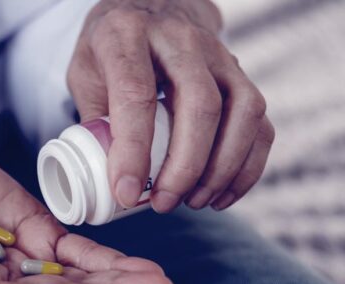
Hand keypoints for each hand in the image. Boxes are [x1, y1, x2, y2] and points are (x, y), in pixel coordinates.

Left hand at [68, 0, 274, 212]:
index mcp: (127, 35)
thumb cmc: (110, 51)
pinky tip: (220, 195)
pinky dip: (246, 166)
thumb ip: (93, 119)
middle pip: (199, 105)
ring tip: (194, 202)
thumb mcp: (84, 74)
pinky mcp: (241, 74)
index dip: (133, 150)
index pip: (136, 94)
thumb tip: (107, 178)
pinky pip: (260, 122)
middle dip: (184, 167)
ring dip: (222, 169)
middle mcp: (180, 38)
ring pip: (242, 111)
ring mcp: (218, 53)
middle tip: (163, 203)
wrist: (150, 8)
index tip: (125, 192)